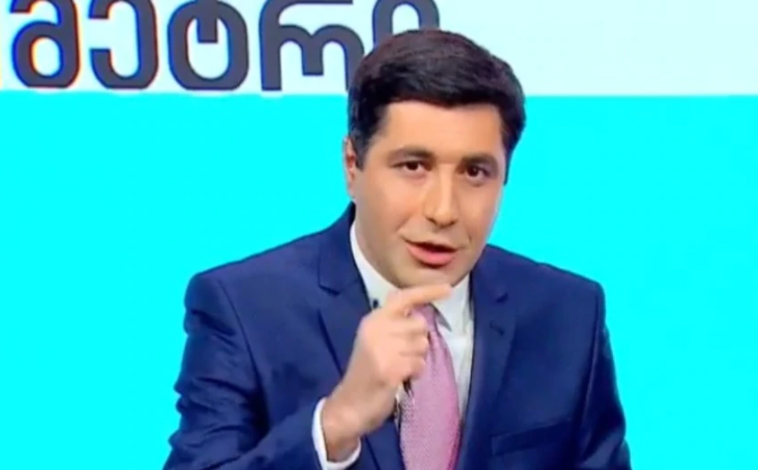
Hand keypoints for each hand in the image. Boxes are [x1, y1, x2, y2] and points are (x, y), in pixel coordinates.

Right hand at [321, 283, 451, 459]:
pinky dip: (414, 373)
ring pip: (422, 345)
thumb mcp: (374, 340)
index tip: (448, 288)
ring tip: (398, 367)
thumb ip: (393, 323)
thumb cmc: (366, 372)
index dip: (428, 291)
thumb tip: (418, 309)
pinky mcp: (390, 368)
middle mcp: (376, 329)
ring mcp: (382, 348)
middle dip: (418, 341)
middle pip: (420, 325)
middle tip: (401, 355)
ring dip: (416, 359)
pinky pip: (419, 364)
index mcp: (373, 320)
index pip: (403, 298)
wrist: (349, 405)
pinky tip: (400, 378)